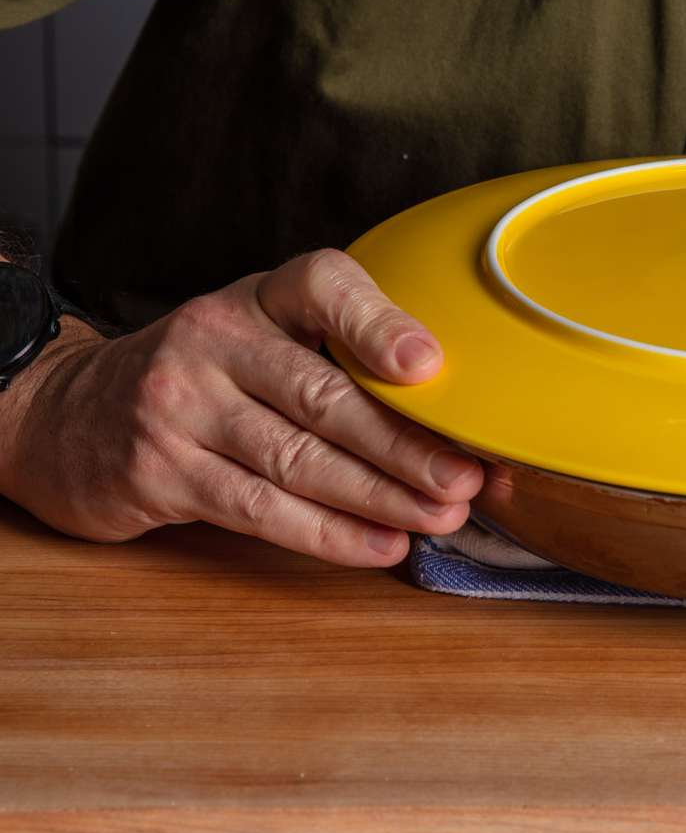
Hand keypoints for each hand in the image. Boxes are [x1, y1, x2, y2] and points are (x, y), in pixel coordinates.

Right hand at [0, 250, 483, 563]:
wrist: (72, 415)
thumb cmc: (209, 375)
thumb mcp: (263, 334)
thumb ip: (341, 352)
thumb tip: (454, 405)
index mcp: (258, 296)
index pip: (323, 287)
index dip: (378, 324)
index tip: (430, 366)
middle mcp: (215, 340)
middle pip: (325, 396)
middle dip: (405, 445)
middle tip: (467, 479)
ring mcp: (180, 406)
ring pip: (298, 461)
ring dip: (380, 497)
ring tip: (441, 519)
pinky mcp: (159, 472)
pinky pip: (260, 510)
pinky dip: (329, 535)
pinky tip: (381, 545)